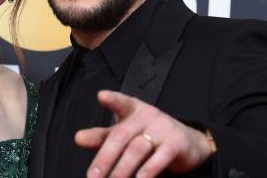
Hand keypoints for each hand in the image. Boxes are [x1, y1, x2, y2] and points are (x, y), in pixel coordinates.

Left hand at [75, 90, 213, 177]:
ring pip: (137, 149)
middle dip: (104, 158)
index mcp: (132, 109)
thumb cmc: (149, 135)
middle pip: (121, 135)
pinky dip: (147, 172)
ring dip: (122, 170)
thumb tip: (79, 138)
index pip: (121, 102)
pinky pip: (159, 159)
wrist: (188, 143)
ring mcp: (163, 128)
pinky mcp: (176, 144)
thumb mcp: (126, 132)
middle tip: (93, 177)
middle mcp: (147, 115)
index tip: (101, 96)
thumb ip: (102, 136)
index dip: (112, 99)